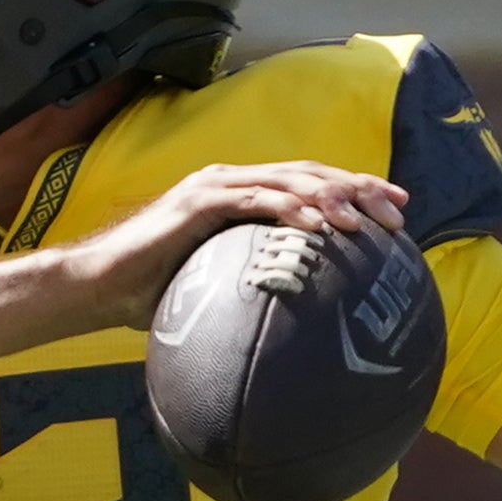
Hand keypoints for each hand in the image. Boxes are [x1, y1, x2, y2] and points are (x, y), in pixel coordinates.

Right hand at [64, 161, 404, 329]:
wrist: (103, 286)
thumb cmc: (162, 293)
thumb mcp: (225, 288)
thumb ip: (263, 287)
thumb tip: (312, 325)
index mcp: (245, 196)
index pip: (311, 186)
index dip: (357, 192)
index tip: (398, 212)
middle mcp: (234, 182)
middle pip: (309, 175)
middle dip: (359, 189)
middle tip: (398, 213)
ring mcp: (215, 188)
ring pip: (286, 180)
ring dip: (330, 196)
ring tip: (364, 218)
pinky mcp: (196, 203)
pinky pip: (251, 200)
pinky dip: (286, 207)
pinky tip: (315, 223)